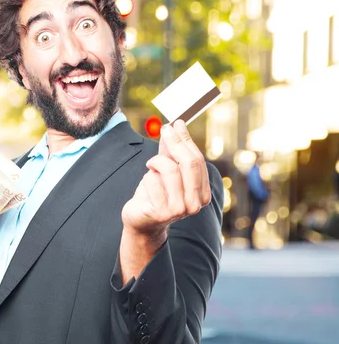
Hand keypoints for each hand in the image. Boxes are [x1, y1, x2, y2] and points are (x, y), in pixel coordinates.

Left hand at [121, 120, 210, 246]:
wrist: (141, 220)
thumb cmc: (155, 194)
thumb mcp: (165, 170)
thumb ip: (172, 152)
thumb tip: (176, 126)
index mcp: (203, 193)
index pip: (197, 160)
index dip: (186, 140)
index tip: (177, 123)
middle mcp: (196, 204)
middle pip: (189, 163)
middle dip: (175, 142)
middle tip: (165, 129)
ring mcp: (180, 210)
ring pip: (171, 170)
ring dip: (156, 162)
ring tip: (150, 166)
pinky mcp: (163, 212)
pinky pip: (153, 181)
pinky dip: (147, 177)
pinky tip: (146, 185)